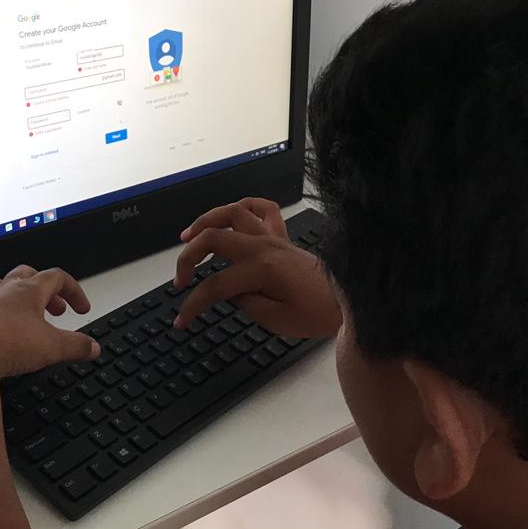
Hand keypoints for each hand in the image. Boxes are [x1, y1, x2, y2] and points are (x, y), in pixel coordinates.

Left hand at [0, 265, 100, 379]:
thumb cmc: (7, 343)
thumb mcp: (52, 348)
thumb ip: (76, 346)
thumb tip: (93, 348)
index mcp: (28, 292)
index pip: (57, 278)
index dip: (73, 291)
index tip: (81, 308)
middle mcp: (2, 292)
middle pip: (25, 275)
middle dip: (42, 289)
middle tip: (53, 309)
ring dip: (7, 292)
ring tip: (15, 309)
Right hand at [173, 198, 341, 338]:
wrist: (347, 302)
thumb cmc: (317, 313)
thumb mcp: (275, 320)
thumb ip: (244, 303)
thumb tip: (225, 291)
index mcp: (261, 270)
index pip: (215, 285)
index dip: (193, 304)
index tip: (182, 319)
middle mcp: (264, 247)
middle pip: (213, 238)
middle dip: (187, 258)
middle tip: (180, 280)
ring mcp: (273, 238)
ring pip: (232, 212)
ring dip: (205, 221)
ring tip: (188, 238)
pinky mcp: (282, 237)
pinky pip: (262, 208)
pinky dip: (242, 207)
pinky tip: (229, 218)